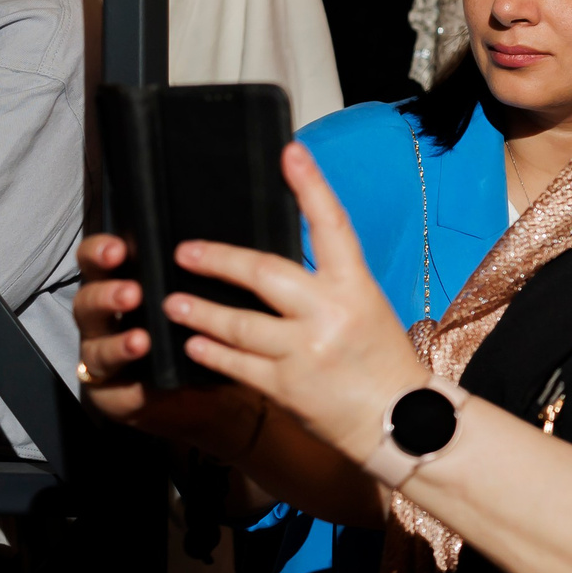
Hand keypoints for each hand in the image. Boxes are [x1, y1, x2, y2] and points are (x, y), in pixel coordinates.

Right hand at [72, 232, 272, 455]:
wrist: (204, 393)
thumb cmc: (199, 333)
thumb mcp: (201, 300)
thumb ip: (200, 277)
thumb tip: (227, 247)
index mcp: (123, 286)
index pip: (100, 262)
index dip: (101, 251)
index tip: (118, 247)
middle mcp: (105, 319)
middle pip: (88, 300)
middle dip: (107, 294)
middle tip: (132, 291)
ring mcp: (102, 356)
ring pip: (95, 346)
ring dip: (118, 342)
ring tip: (142, 339)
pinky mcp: (110, 392)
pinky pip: (113, 388)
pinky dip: (130, 386)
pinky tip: (144, 383)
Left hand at [154, 142, 427, 459]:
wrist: (397, 420)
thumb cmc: (380, 359)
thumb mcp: (364, 308)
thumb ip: (325, 285)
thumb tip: (269, 266)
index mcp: (356, 287)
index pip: (332, 226)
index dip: (311, 187)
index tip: (291, 152)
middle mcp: (330, 314)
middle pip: (264, 274)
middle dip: (219, 261)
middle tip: (186, 251)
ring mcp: (305, 352)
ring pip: (237, 324)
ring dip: (200, 312)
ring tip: (175, 302)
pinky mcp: (285, 387)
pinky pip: (234, 364)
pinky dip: (209, 351)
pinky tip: (193, 344)